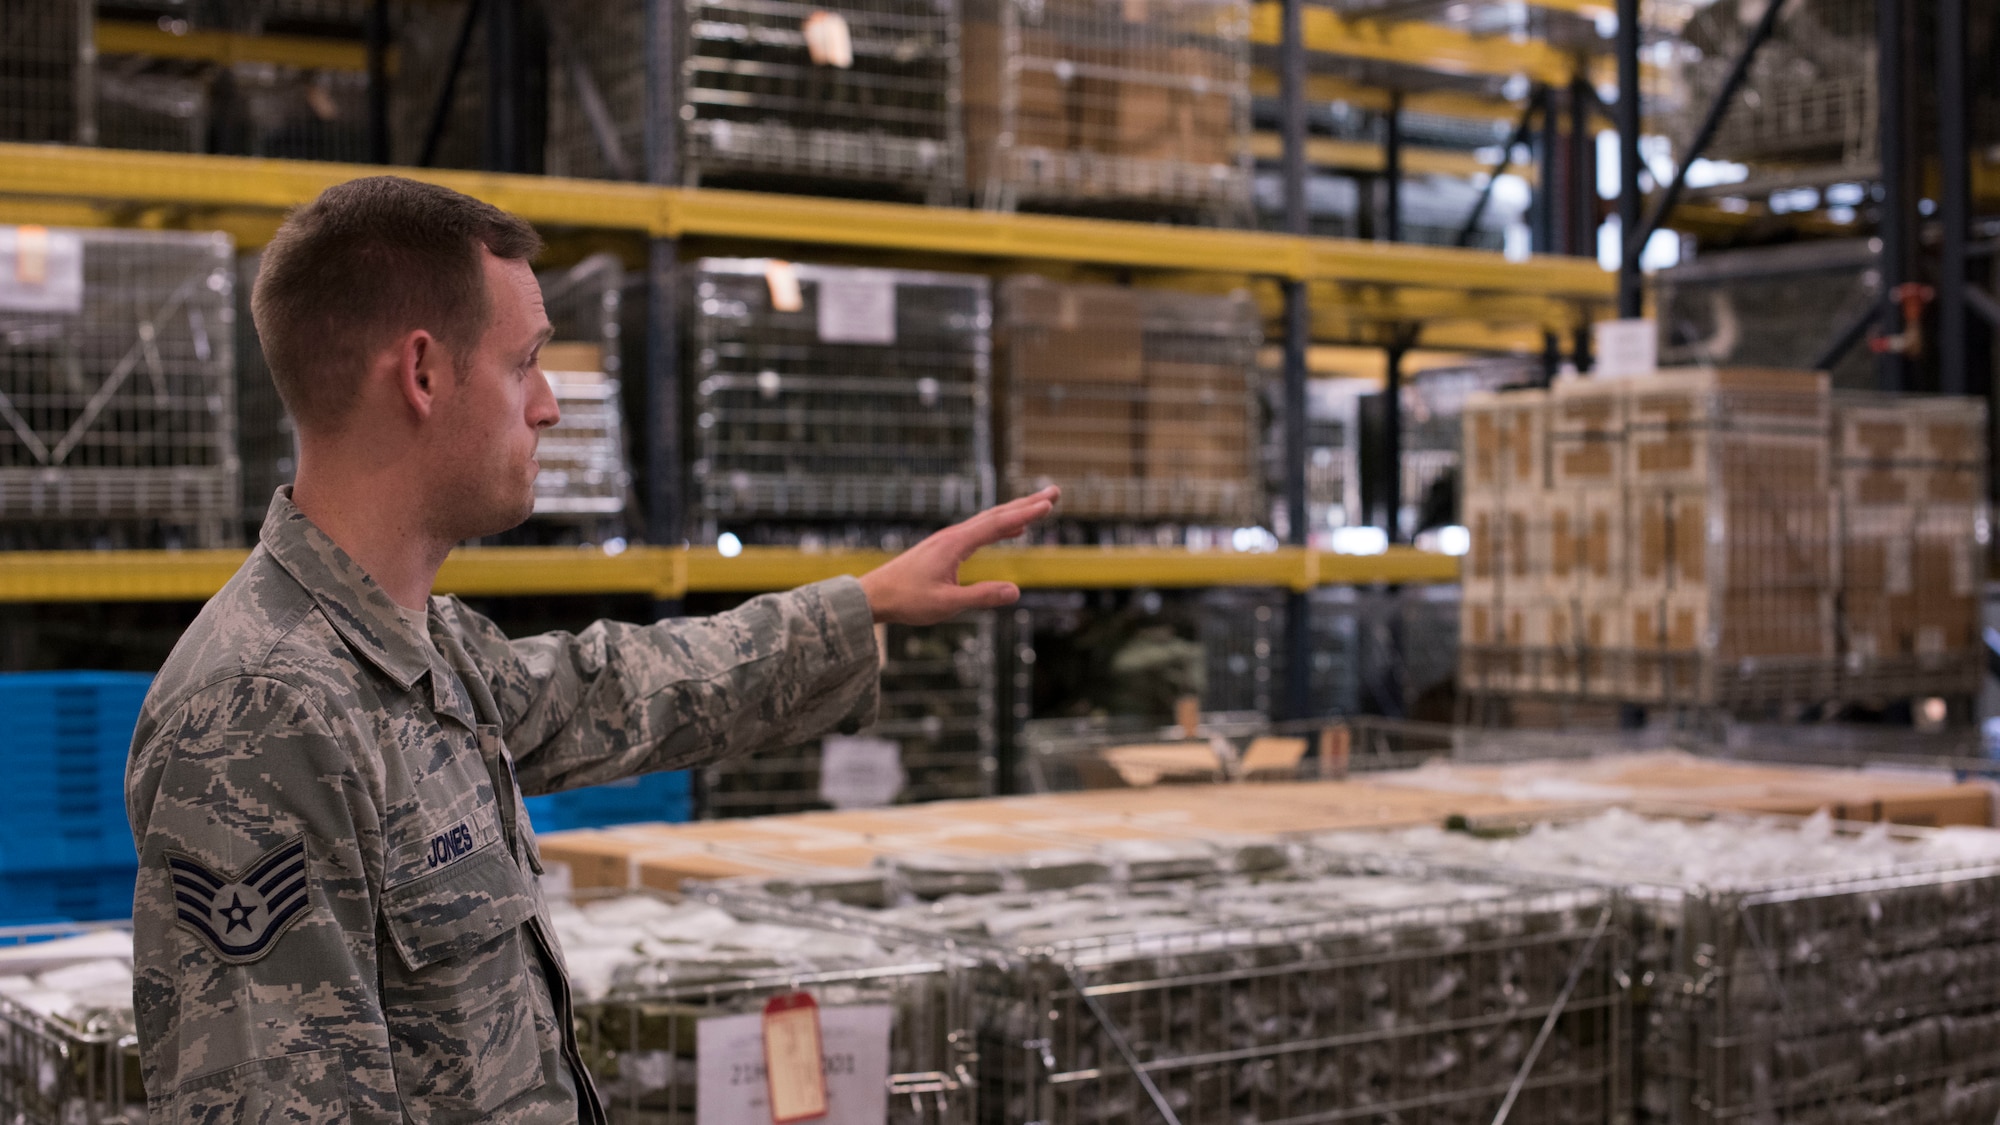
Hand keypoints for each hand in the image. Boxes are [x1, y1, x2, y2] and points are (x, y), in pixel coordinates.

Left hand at [858, 487, 1058, 625]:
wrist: (875, 595)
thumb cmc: (907, 600)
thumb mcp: (947, 604)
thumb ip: (981, 596)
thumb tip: (1016, 591)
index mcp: (955, 544)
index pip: (997, 524)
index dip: (1025, 514)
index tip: (1049, 503)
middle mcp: (954, 535)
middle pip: (997, 514)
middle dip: (1027, 503)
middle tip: (1055, 492)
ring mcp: (949, 539)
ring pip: (989, 520)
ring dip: (1016, 512)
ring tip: (1040, 505)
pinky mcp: (945, 547)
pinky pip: (980, 531)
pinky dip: (1001, 526)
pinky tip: (1012, 531)